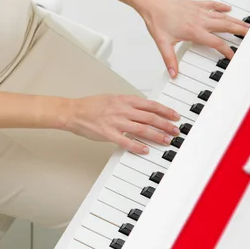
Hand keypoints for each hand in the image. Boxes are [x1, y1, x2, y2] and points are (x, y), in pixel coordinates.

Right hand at [64, 94, 180, 153]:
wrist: (74, 112)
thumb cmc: (91, 105)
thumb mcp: (113, 98)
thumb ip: (128, 103)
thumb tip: (144, 108)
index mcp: (124, 100)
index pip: (150, 105)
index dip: (165, 110)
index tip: (174, 115)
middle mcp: (122, 110)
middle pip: (149, 117)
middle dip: (165, 124)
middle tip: (175, 130)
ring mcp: (115, 122)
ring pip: (141, 129)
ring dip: (156, 135)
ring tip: (166, 140)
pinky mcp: (108, 134)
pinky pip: (126, 141)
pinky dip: (137, 146)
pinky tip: (145, 150)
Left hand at [139, 0, 249, 77]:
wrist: (152, 4)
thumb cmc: (157, 21)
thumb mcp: (162, 43)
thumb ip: (170, 60)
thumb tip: (174, 74)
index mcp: (194, 31)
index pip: (216, 42)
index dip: (227, 50)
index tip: (233, 56)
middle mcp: (200, 20)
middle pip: (225, 26)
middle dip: (240, 31)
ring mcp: (199, 11)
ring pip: (222, 16)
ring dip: (235, 20)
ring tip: (246, 24)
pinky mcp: (195, 4)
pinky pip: (212, 5)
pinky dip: (221, 7)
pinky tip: (228, 8)